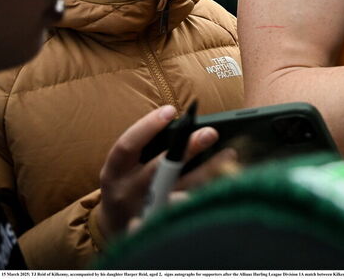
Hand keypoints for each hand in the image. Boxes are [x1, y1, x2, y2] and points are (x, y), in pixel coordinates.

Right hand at [95, 105, 222, 238]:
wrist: (114, 231)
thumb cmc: (129, 185)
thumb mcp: (126, 167)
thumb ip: (147, 150)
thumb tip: (189, 127)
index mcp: (114, 172)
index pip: (127, 146)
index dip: (147, 127)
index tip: (170, 111)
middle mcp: (126, 192)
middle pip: (158, 169)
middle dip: (186, 149)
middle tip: (211, 132)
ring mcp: (144, 212)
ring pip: (179, 192)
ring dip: (207, 172)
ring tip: (229, 154)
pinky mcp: (162, 226)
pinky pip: (189, 210)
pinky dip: (208, 194)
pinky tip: (226, 182)